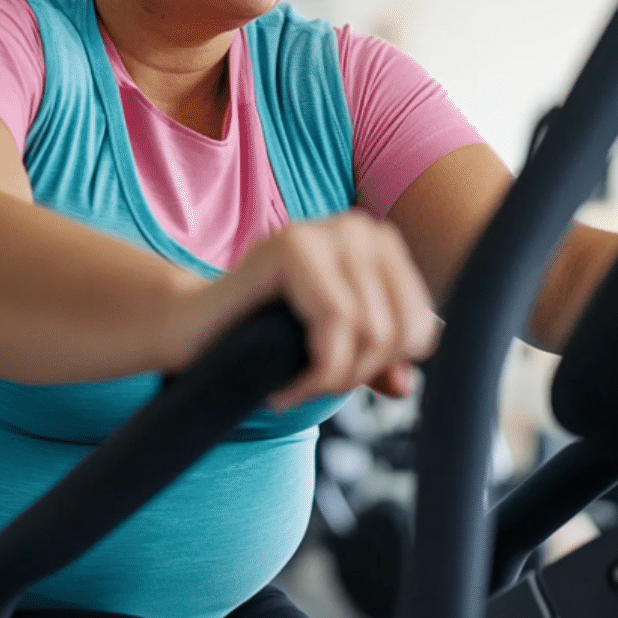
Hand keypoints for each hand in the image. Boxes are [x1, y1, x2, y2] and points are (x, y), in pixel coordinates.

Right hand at [198, 213, 438, 410]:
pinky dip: (315, 374)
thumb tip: (405, 385)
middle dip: (359, 374)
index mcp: (381, 246)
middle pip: (401, 330)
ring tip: (296, 386)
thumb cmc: (267, 338)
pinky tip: (284, 389)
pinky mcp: (291, 245)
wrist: (194, 334)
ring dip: (333, 378)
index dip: (383, 367)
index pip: (423, 326)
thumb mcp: (337, 350)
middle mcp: (360, 228)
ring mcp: (324, 231)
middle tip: (313, 383)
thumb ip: (378, 361)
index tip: (338, 375)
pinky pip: (336, 323)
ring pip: (372, 330)